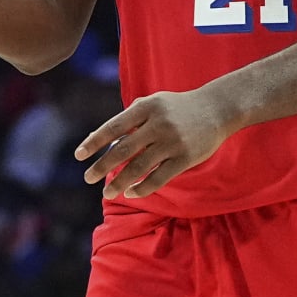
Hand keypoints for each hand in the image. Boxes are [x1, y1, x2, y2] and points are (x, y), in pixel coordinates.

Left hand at [75, 88, 238, 199]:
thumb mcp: (152, 103)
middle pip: (123, 150)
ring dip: (120, 182)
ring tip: (107, 192)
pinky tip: (130, 193)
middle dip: (103, 166)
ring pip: (140, 167)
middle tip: (88, 178)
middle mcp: (158, 124)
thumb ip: (128, 119)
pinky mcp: (185, 157)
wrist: (217, 108)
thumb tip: (99, 138)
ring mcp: (172, 142)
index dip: (94, 142)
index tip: (79, 155)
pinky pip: (160, 177)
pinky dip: (143, 188)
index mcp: (145, 107)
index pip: (113, 127)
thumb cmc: (176, 107)